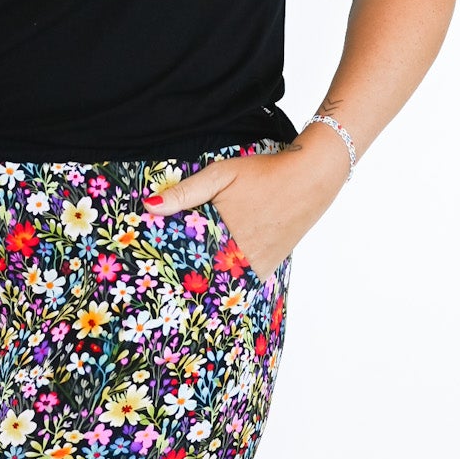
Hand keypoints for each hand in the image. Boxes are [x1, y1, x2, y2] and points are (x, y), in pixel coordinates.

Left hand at [144, 137, 348, 278]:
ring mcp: (258, 266)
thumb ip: (184, 193)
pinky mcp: (269, 266)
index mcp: (225, 240)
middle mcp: (242, 259)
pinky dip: (227, 280)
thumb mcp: (220, 175)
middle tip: (164, 278)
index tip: (154, 272)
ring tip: (184, 281)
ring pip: (223, 284)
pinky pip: (242, 281)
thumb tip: (149, 206)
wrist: (310, 179)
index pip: (187, 266)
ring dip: (206, 281)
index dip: (169, 270)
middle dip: (185, 279)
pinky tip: (213, 275)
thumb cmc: (263, 174)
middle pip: (204, 279)